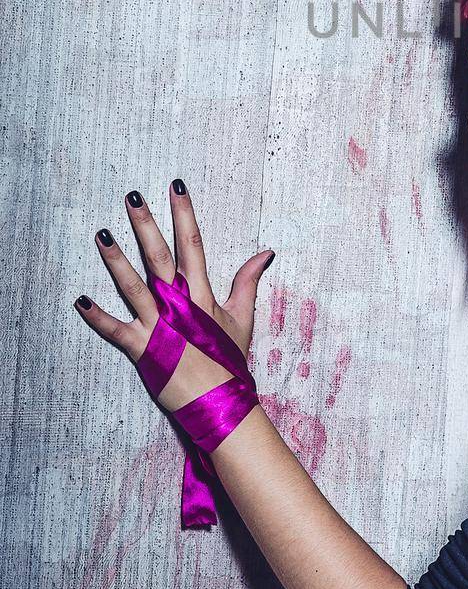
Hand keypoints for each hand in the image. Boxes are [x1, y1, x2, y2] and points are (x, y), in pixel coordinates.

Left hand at [75, 181, 274, 415]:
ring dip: (116, 261)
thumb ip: (248, 281)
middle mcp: (178, 304)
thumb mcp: (242, 317)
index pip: (193, 244)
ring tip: (101, 234)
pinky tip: (79, 300)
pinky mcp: (143, 349)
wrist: (220, 401)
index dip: (184, 213)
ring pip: (133, 287)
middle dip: (145, 225)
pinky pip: (115, 331)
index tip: (176, 186)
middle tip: (132, 197)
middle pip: (160, 257)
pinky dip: (96, 317)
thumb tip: (266, 252)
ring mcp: (158, 326)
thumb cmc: (228, 359)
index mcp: (201, 294)